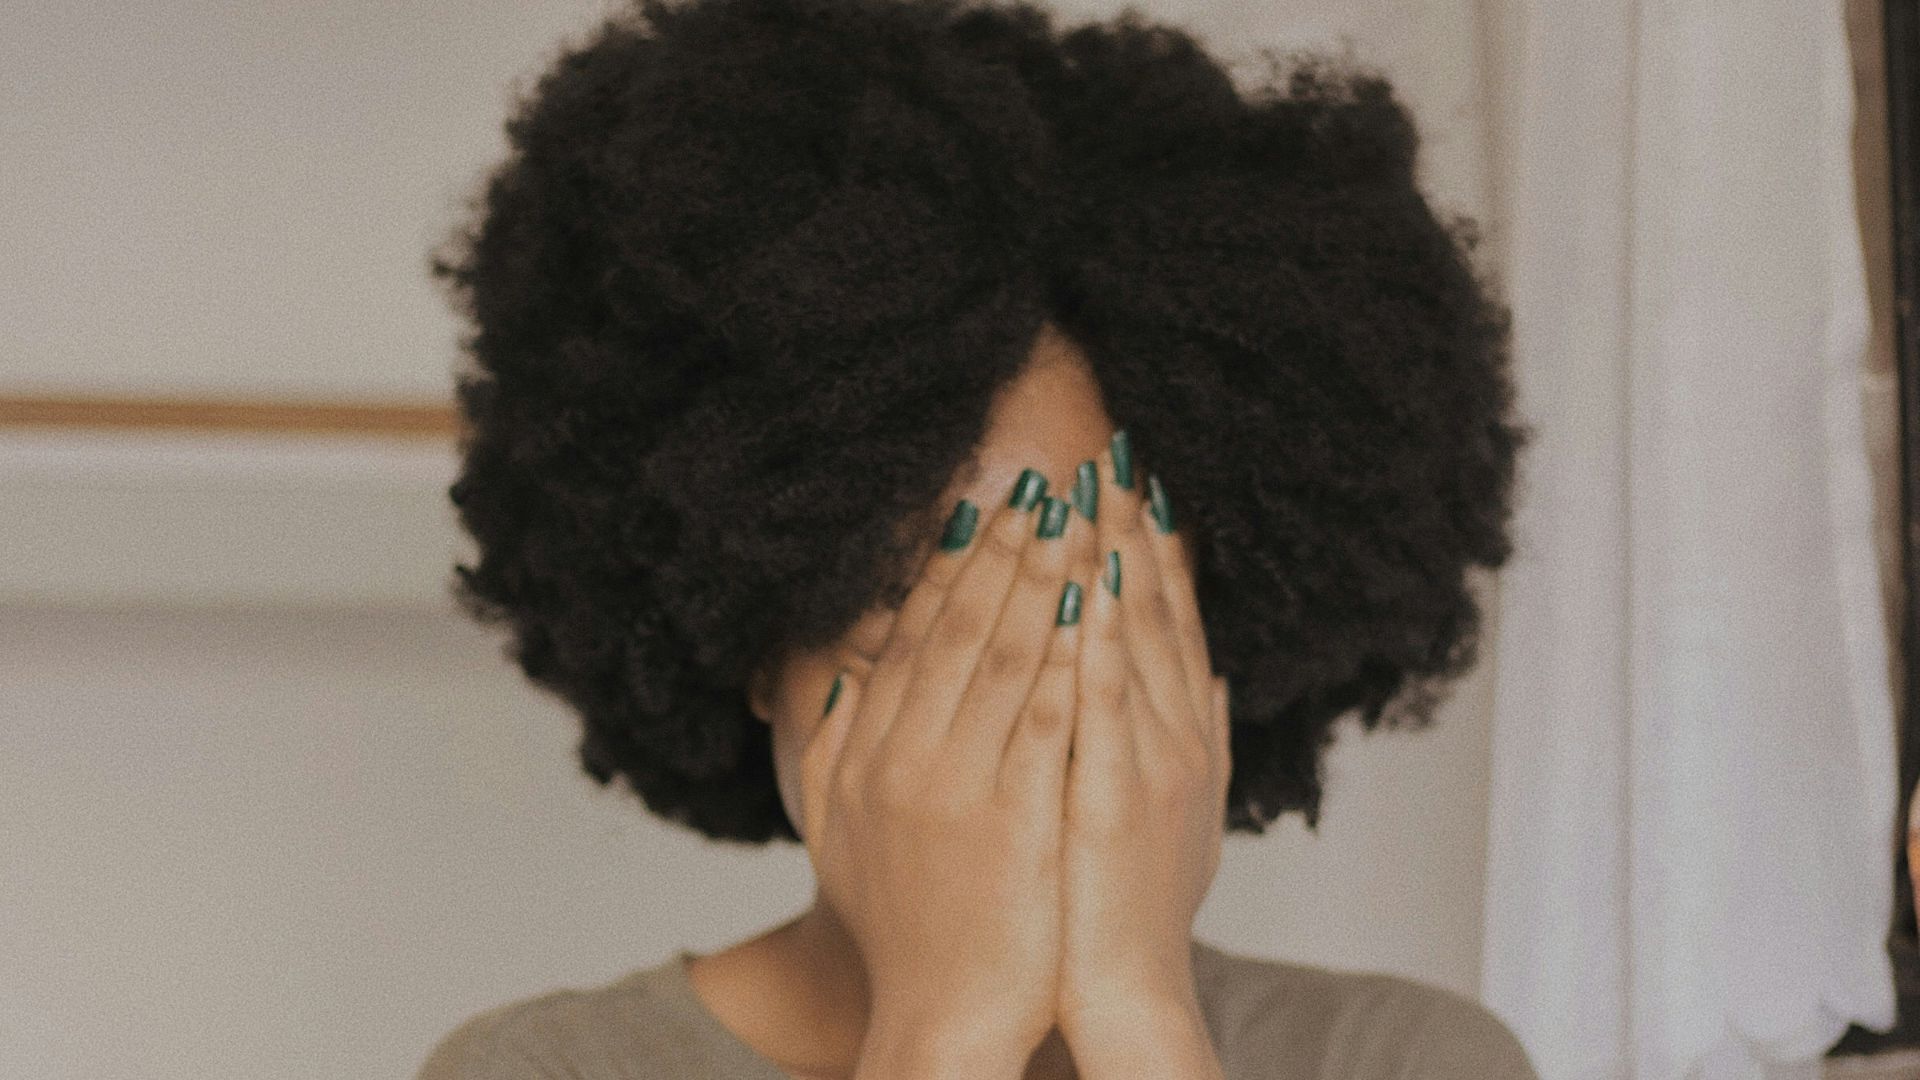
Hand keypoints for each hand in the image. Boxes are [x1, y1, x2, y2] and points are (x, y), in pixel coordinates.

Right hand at [802, 476, 1094, 1070]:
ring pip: (1003, 656)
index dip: (951, 566)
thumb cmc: (903, 927)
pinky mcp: (1014, 819)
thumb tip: (844, 673)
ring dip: (1042, 579)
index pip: (914, 637)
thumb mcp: (840, 832)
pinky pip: (1045, 718)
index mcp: (870, 755)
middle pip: (958, 629)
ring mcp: (957, 788)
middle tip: (1042, 485)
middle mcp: (904, 759)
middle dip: (1004, 549)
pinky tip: (1096, 605)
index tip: (983, 508)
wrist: (941, 1018)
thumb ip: (835, 748)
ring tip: (1076, 519)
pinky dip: (1068, 656)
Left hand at [1057, 447, 1229, 1037]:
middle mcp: (1177, 736)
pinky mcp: (1117, 795)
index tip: (1135, 485)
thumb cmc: (1128, 904)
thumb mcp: (1175, 811)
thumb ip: (1194, 737)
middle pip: (1155, 612)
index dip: (1156, 549)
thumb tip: (1212, 675)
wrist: (1122, 988)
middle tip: (1113, 456)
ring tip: (1095, 489)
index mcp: (1182, 734)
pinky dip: (1099, 637)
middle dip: (1132, 530)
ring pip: (1134, 640)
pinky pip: (1105, 701)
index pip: (1168, 621)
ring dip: (1115, 560)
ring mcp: (1153, 762)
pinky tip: (1088, 583)